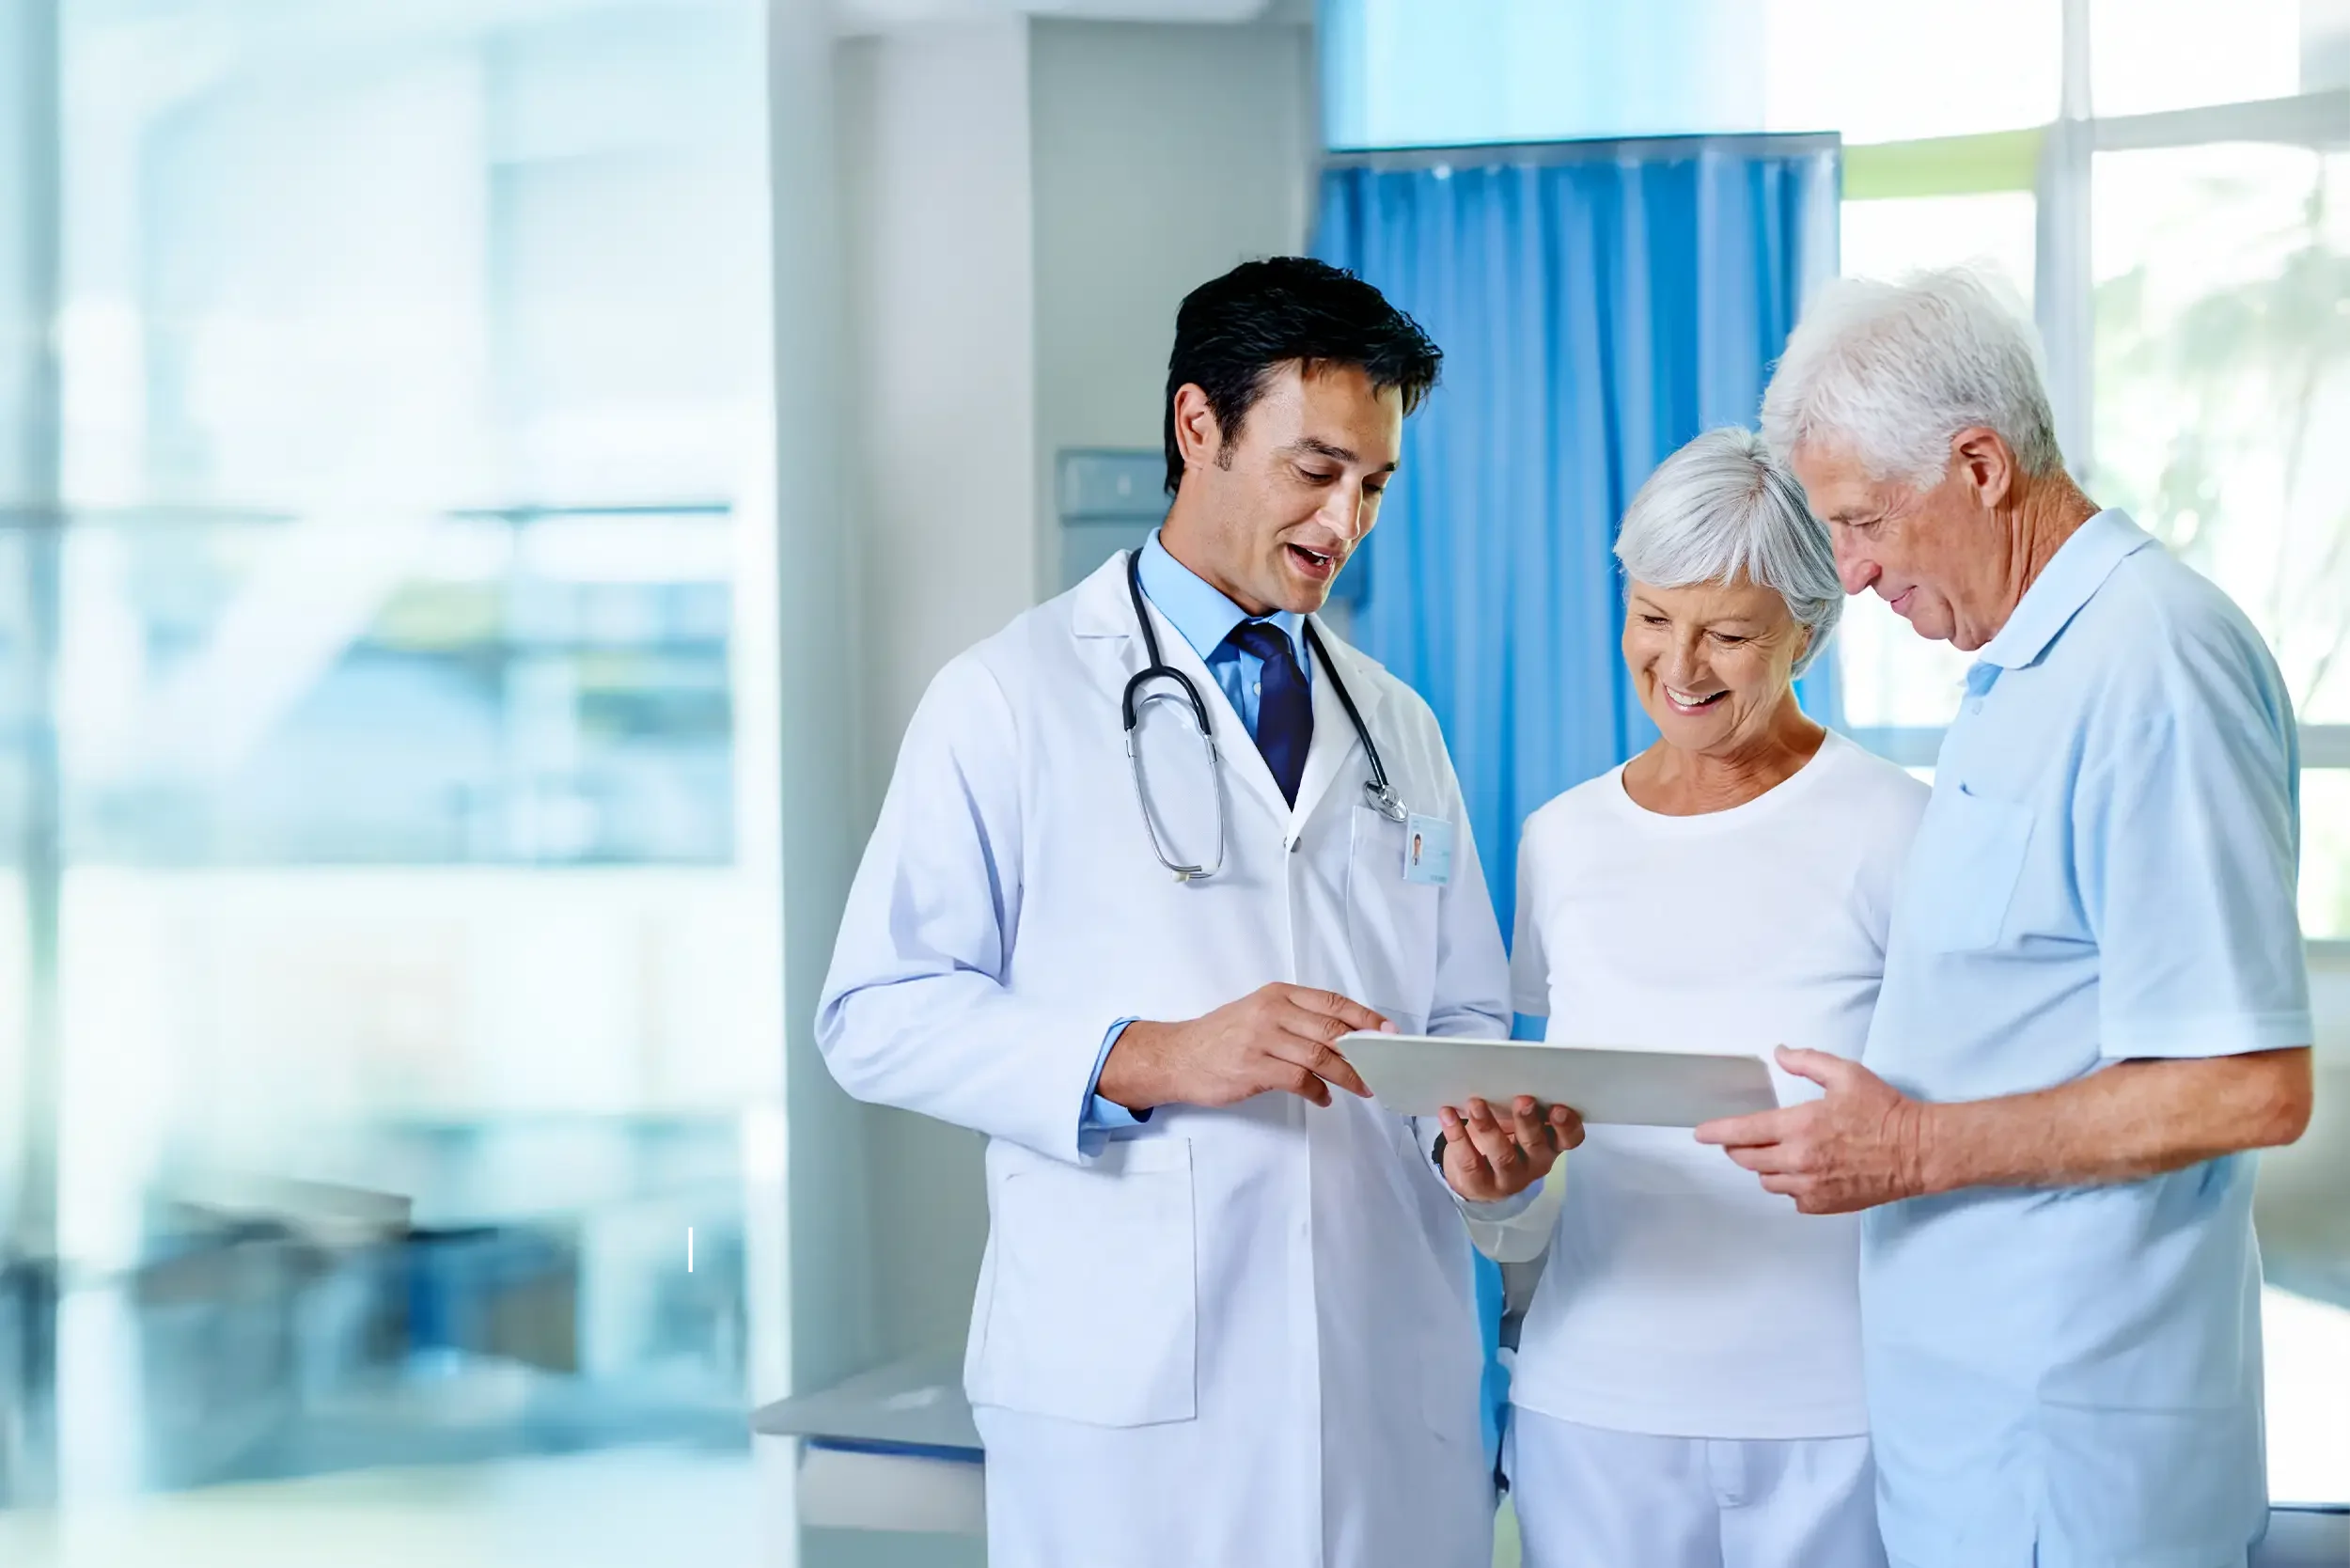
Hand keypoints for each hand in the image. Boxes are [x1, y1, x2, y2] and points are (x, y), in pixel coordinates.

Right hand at [1097, 985, 1386, 1111]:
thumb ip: (1297, 1018)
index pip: (1333, 1002)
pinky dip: (1319, 1092)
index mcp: (1277, 994)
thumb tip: (1343, 1036)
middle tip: (1383, 1065)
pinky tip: (1324, 1098)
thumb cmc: (1222, 1037)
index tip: (1388, 1031)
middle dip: (1364, 1050)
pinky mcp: (1254, 1068)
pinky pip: (1300, 1080)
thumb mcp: (1259, 1013)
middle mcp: (1272, 1012)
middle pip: (1333, 1029)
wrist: (1178, 1056)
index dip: (1365, 1017)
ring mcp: (1262, 1039)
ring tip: (1362, 1087)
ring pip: (1321, 1056)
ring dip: (1349, 1075)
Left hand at [1438, 1096, 1582, 1202]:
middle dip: (1528, 1122)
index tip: (1559, 1108)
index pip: (1569, 1139)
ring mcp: (1508, 1178)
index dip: (1567, 1125)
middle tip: (1522, 1099)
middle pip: (1535, 1145)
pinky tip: (1447, 1114)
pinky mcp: (1479, 1183)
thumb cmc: (1504, 1137)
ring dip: (1488, 1127)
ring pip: (1501, 1155)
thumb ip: (1521, 1105)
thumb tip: (1507, 1072)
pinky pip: (1468, 1160)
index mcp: (1550, 1143)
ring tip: (1476, 1103)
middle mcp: (1534, 1163)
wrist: (1476, 1177)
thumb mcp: (1518, 1123)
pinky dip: (1456, 1134)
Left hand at [1694, 1047, 1930, 1214]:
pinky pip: (1791, 1199)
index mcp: (1800, 1126)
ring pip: (1767, 1182)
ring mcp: (1811, 1186)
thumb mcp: (1845, 1074)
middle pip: (1747, 1160)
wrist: (1917, 1152)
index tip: (1700, 1133)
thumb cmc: (1884, 1111)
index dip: (1717, 1132)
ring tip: (1778, 1153)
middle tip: (1740, 1139)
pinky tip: (1804, 1172)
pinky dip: (1790, 1186)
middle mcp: (1799, 1160)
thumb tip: (1779, 1053)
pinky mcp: (1824, 1205)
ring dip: (1765, 1167)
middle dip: (1738, 1148)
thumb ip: (1806, 1062)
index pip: (1743, 1132)